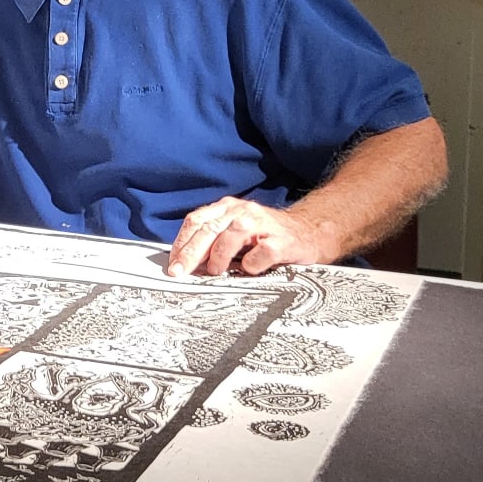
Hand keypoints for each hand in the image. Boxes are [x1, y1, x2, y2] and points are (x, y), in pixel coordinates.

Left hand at [166, 198, 334, 277]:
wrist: (310, 232)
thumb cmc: (267, 236)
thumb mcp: (236, 232)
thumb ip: (213, 241)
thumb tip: (185, 263)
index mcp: (228, 208)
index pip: (196, 221)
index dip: (181, 242)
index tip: (172, 264)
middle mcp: (243, 211)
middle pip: (209, 229)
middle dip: (191, 253)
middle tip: (180, 272)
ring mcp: (263, 224)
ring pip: (232, 234)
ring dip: (218, 256)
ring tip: (214, 272)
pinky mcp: (282, 241)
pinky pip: (261, 253)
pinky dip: (251, 265)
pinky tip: (249, 270)